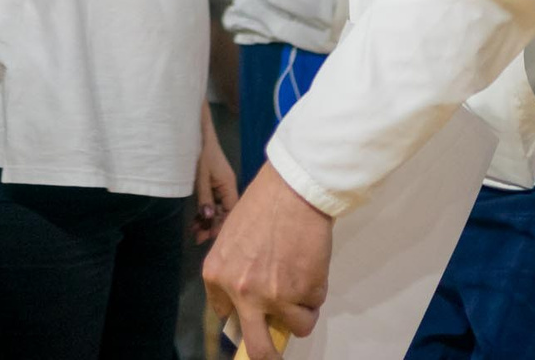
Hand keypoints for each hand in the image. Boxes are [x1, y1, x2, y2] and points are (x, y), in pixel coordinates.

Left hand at [192, 109, 239, 243]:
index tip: (208, 238)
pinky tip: (195, 219)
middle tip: (197, 238)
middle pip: (224, 212)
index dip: (221, 226)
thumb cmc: (199, 151)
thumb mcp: (200, 175)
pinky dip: (204, 210)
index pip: (230, 212)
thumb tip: (209, 217)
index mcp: (229, 185)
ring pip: (217, 208)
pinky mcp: (213, 182)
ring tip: (193, 231)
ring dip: (206, 219)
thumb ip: (204, 197)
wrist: (196, 129)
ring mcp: (220, 185)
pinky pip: (212, 201)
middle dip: (212, 225)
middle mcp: (228, 187)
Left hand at [203, 164, 330, 359]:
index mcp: (217, 275)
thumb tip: (248, 298)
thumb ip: (235, 269)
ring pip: (297, 326)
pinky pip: (315, 306)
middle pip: (257, 348)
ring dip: (303, 310)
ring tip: (304, 279)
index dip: (243, 316)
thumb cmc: (264, 204)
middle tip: (274, 355)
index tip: (254, 317)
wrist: (293, 190)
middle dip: (267, 356)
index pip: (225, 314)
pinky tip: (311, 264)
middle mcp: (242, 292)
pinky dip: (317, 292)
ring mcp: (273, 297)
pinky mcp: (303, 293)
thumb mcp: (233, 237)